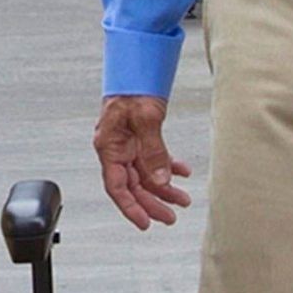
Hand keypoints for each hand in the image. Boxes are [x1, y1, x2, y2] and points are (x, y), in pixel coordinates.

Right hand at [95, 94, 190, 230]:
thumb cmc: (132, 87)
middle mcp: (117, 148)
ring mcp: (128, 144)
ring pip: (146, 175)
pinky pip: (153, 159)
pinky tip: (182, 172)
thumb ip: (153, 150)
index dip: (130, 208)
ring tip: (182, 199)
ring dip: (164, 188)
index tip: (145, 223)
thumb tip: (161, 179)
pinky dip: (168, 167)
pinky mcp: (140, 137)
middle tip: (171, 217)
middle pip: (133, 185)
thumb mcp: (145, 118)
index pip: (117, 186)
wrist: (137, 68)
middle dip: (153, 202)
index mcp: (109, 146)